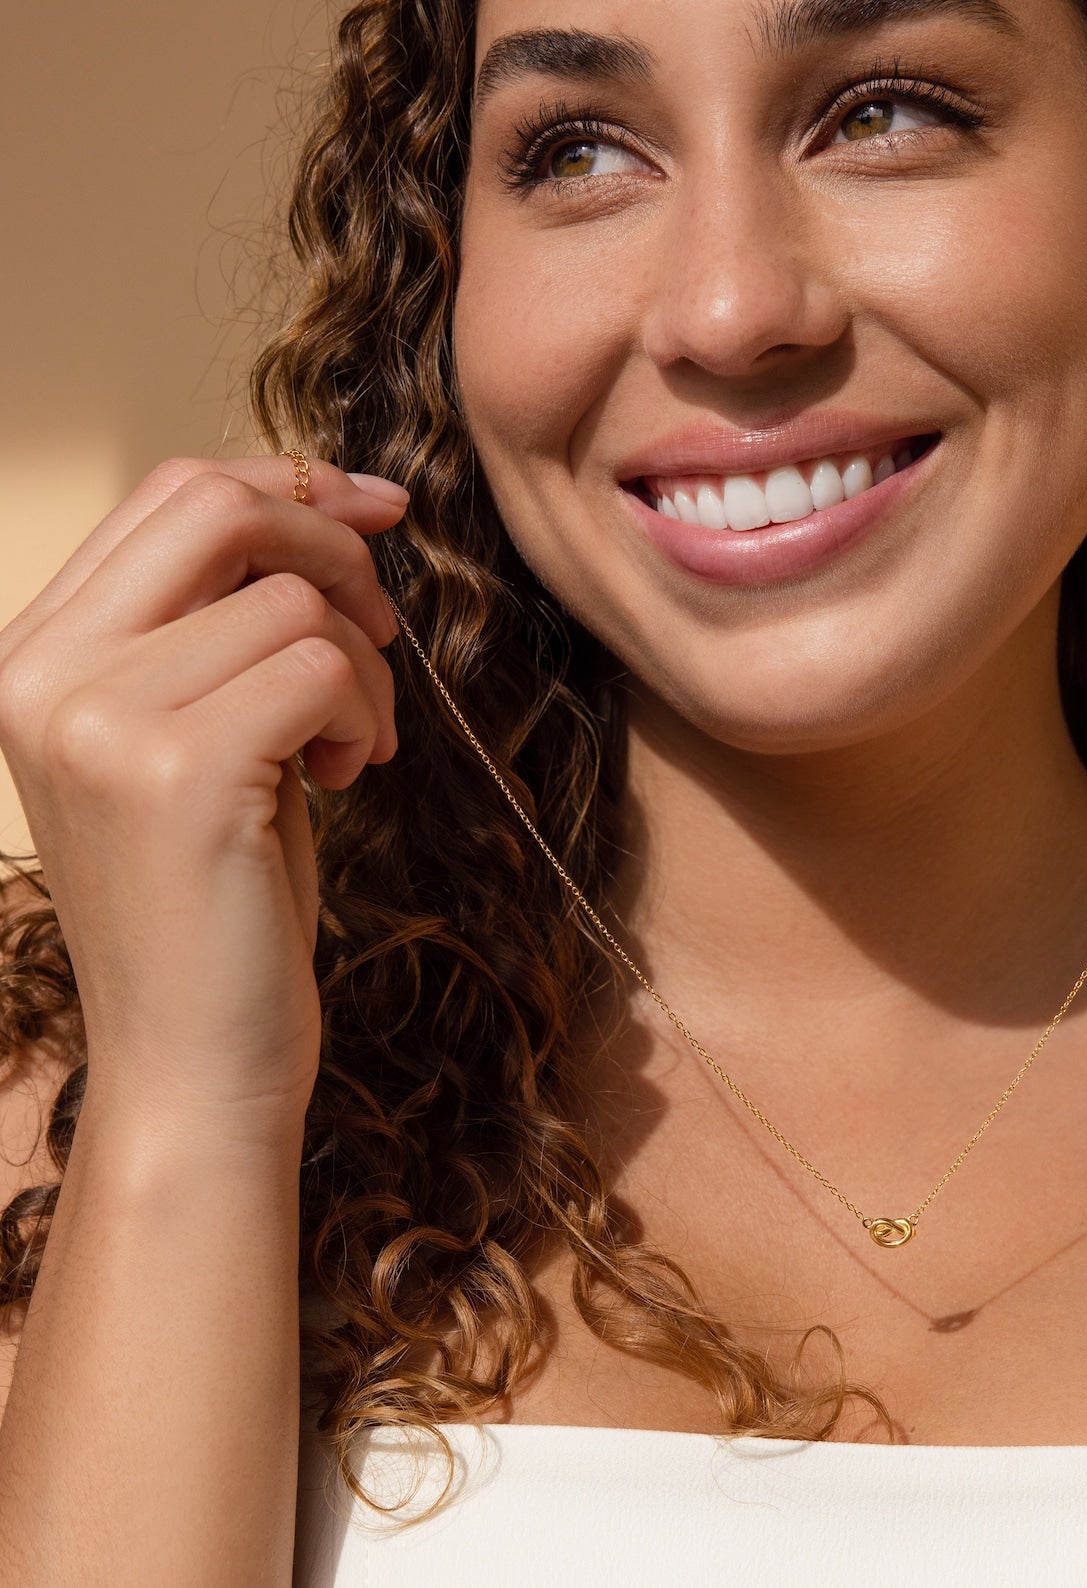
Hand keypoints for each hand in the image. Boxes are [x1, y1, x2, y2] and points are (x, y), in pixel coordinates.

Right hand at [0, 455, 406, 1138]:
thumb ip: (220, 629)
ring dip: (362, 667)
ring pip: (292, 599)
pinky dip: (366, 712)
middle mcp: (39, 673)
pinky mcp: (173, 769)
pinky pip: (321, 667)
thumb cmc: (217, 900)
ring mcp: (95, 718)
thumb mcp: (201, 738)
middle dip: (333, 544)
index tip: (376, 511)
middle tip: (385, 628)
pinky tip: (348, 778)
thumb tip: (318, 510)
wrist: (193, 1058)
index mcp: (35, 656)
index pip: (165, 498)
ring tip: (348, 749)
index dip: (288, 486)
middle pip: (214, 507)